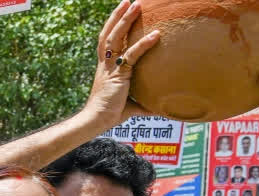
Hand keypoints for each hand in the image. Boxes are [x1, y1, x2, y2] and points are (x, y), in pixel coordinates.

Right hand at [81, 0, 159, 127]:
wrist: (96, 121)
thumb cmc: (110, 115)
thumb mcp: (131, 107)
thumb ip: (145, 104)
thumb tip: (162, 109)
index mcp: (106, 68)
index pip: (107, 42)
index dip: (112, 26)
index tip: (120, 13)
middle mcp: (106, 64)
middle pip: (109, 34)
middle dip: (118, 16)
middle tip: (129, 1)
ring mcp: (111, 68)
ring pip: (115, 38)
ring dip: (125, 20)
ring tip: (135, 4)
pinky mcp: (119, 75)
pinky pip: (132, 55)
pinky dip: (144, 43)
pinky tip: (156, 34)